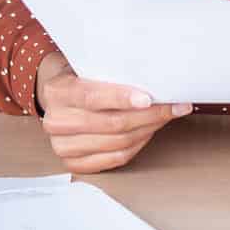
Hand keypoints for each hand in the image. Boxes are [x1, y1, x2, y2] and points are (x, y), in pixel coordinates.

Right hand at [32, 52, 191, 172]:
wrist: (58, 96)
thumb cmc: (80, 77)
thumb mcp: (88, 66)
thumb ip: (111, 73)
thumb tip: (154, 78)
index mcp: (57, 92)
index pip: (92, 96)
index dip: (122, 98)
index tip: (149, 98)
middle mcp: (56, 121)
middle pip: (111, 123)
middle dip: (148, 115)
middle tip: (173, 106)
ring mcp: (63, 146)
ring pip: (118, 143)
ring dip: (148, 130)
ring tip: (165, 117)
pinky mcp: (74, 163)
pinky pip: (116, 158)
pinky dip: (138, 145)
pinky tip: (148, 132)